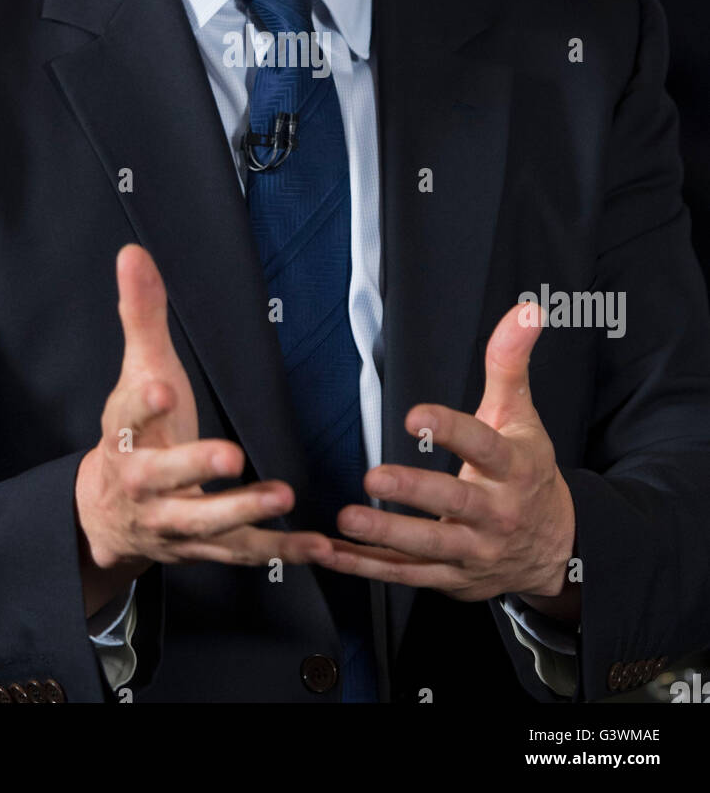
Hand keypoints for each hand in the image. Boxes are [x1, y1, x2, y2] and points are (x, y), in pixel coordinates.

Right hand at [75, 245, 332, 609]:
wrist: (107, 514)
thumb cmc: (135, 433)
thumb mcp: (137, 372)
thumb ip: (142, 314)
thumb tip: (134, 253)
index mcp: (125, 436)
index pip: (126, 418)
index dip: (141, 404)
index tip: (159, 386)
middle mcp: (144, 485)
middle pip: (163, 479)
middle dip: (194, 468)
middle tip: (229, 456)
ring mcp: (172, 523)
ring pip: (205, 525)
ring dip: (243, 513)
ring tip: (283, 496)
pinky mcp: (204, 549)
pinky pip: (243, 553)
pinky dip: (280, 552)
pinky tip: (317, 546)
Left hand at [317, 302, 577, 613]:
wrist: (555, 547)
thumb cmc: (527, 471)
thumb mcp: (521, 415)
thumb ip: (510, 363)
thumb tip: (525, 309)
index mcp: (513, 468)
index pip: (484, 447)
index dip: (451, 430)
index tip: (416, 415)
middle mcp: (496, 514)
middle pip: (455, 504)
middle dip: (415, 492)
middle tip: (374, 476)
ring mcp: (473, 551)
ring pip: (427, 547)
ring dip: (385, 535)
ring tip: (346, 518)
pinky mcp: (451, 578)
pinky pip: (406, 575)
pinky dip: (368, 567)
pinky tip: (333, 553)